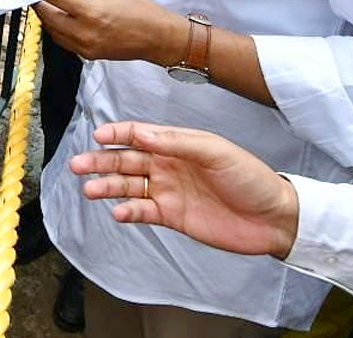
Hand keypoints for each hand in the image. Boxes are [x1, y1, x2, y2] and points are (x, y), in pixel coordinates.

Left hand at [15, 0, 184, 63]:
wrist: (158, 37)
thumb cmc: (138, 10)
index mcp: (89, 12)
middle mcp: (84, 32)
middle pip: (47, 17)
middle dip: (37, 3)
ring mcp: (84, 47)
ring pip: (53, 32)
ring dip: (47, 17)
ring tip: (47, 4)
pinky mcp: (88, 55)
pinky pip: (64, 41)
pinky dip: (58, 29)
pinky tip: (61, 19)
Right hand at [70, 121, 299, 258]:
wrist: (274, 219)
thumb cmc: (250, 178)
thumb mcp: (215, 151)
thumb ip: (176, 142)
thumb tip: (140, 134)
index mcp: (177, 144)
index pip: (139, 135)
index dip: (117, 134)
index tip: (98, 136)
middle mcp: (168, 166)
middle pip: (125, 161)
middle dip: (100, 161)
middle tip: (78, 165)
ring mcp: (168, 191)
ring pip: (128, 186)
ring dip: (107, 186)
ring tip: (89, 189)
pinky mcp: (172, 216)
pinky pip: (143, 211)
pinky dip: (128, 211)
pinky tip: (118, 211)